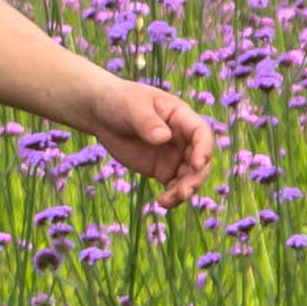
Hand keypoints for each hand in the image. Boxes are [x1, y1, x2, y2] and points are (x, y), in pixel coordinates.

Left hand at [85, 77, 217, 200]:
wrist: (102, 114)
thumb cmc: (120, 102)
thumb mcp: (132, 107)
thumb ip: (147, 122)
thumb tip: (164, 138)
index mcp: (181, 117)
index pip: (201, 133)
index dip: (204, 149)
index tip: (197, 164)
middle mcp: (183, 138)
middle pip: (199, 160)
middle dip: (195, 177)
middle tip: (182, 192)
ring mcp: (174, 155)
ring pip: (189, 177)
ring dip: (184, 191)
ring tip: (166, 201)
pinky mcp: (162, 169)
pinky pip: (174, 186)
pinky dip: (172, 197)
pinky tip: (162, 203)